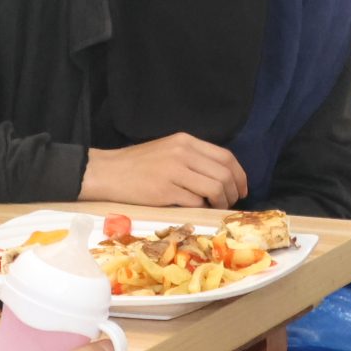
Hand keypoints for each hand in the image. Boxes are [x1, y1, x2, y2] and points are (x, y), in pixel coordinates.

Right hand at [80, 135, 247, 208]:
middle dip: (233, 192)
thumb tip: (220, 176)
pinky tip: (197, 209)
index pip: (225, 156)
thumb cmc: (138, 164)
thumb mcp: (168, 150)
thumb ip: (193, 158)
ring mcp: (174, 171)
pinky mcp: (165, 191)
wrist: (108, 172)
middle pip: (224, 173)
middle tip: (230, 202)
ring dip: (221, 202)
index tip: (242, 189)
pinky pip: (195, 201)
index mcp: (186, 141)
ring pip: (214, 188)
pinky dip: (201, 207)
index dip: (240, 175)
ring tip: (216, 207)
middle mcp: (183, 153)